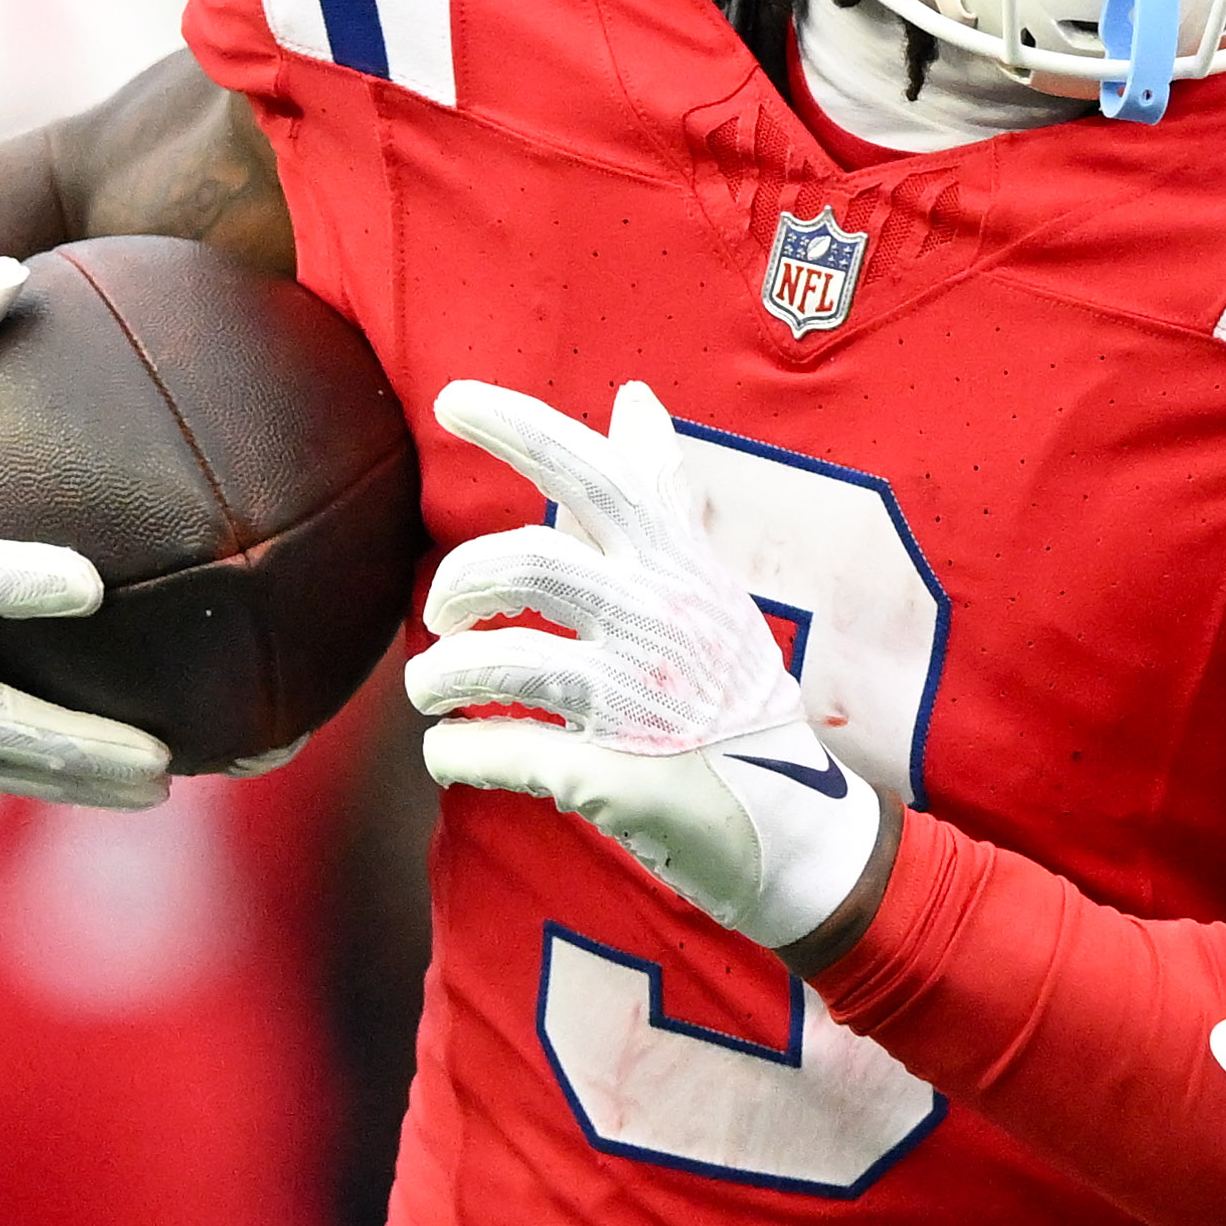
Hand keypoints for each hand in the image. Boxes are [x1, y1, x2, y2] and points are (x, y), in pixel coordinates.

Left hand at [403, 378, 883, 950]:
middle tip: (442, 613)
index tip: (452, 399)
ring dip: (439, 675)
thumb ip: (662, 496)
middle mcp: (657, 621)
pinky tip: (449, 752)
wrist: (795, 827)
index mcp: (677, 567)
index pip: (597, 473)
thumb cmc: (734, 696)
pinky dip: (456, 752)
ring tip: (429, 689)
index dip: (520, 427)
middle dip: (459, 582)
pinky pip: (500, 751)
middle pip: (528, 561)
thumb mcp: (710, 586)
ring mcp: (636, 700)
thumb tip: (635, 398)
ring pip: (498, 661)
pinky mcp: (610, 775)